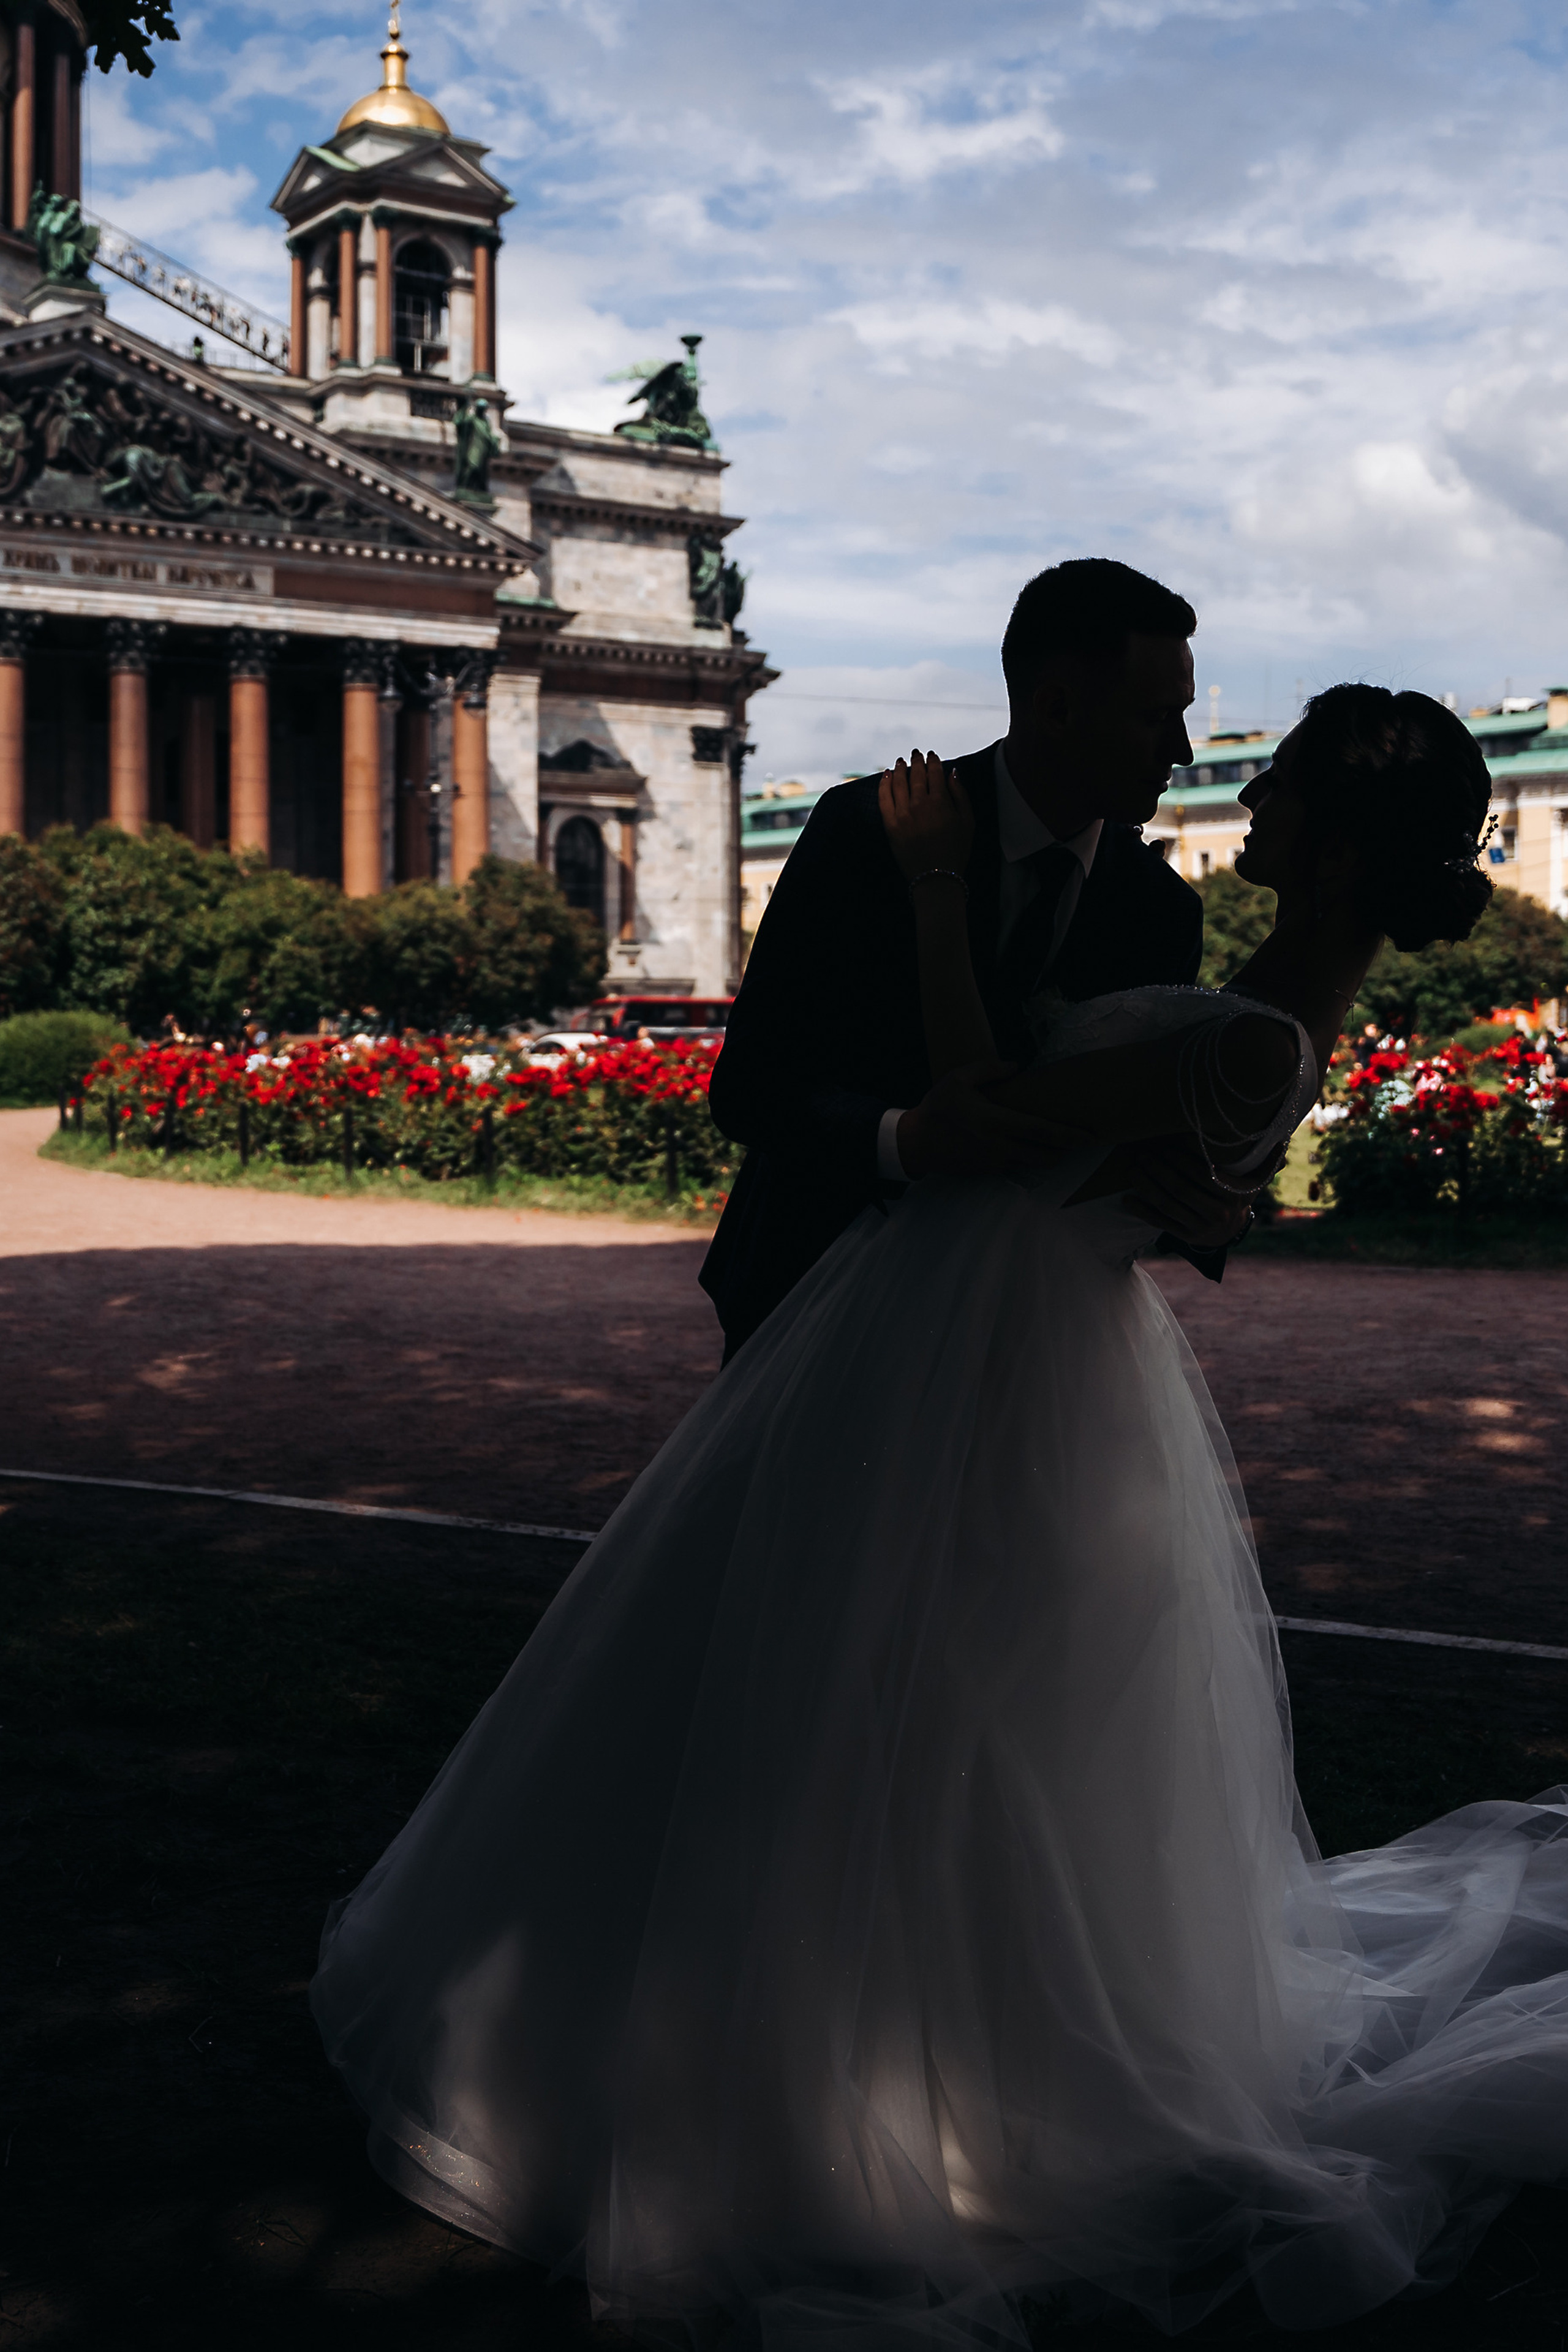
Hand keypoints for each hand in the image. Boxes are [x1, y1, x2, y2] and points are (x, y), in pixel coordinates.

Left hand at [878, 750, 973, 882]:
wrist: (936, 877)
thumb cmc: (956, 851)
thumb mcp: (968, 822)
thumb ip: (960, 795)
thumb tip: (952, 772)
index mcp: (941, 802)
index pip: (934, 773)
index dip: (933, 761)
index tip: (931, 755)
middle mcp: (920, 804)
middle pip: (916, 775)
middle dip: (916, 762)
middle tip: (915, 754)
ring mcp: (903, 814)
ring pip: (899, 783)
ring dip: (899, 769)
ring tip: (900, 762)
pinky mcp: (890, 825)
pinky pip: (884, 798)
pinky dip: (884, 784)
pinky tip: (886, 776)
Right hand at [897, 1059, 1089, 1179]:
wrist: (914, 1143)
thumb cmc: (937, 1108)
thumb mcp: (958, 1079)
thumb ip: (989, 1069)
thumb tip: (1016, 1065)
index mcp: (995, 1122)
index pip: (1041, 1131)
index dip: (1068, 1135)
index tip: (1089, 1135)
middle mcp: (999, 1146)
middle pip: (1044, 1155)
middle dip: (1065, 1151)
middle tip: (1080, 1142)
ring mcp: (993, 1162)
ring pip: (1031, 1164)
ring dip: (1047, 1157)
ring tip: (1058, 1146)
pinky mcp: (986, 1171)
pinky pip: (1014, 1167)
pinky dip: (1026, 1159)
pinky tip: (1028, 1149)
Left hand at [1118, 1133, 1257, 1249]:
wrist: (1230, 1231)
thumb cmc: (1237, 1195)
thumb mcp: (1254, 1179)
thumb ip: (1265, 1160)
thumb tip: (1284, 1138)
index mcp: (1232, 1195)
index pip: (1202, 1173)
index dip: (1181, 1158)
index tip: (1165, 1145)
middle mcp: (1217, 1213)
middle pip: (1181, 1188)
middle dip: (1159, 1169)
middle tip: (1143, 1154)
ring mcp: (1200, 1227)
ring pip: (1168, 1204)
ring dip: (1147, 1186)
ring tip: (1133, 1170)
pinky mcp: (1185, 1237)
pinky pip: (1160, 1223)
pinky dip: (1142, 1211)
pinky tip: (1128, 1200)